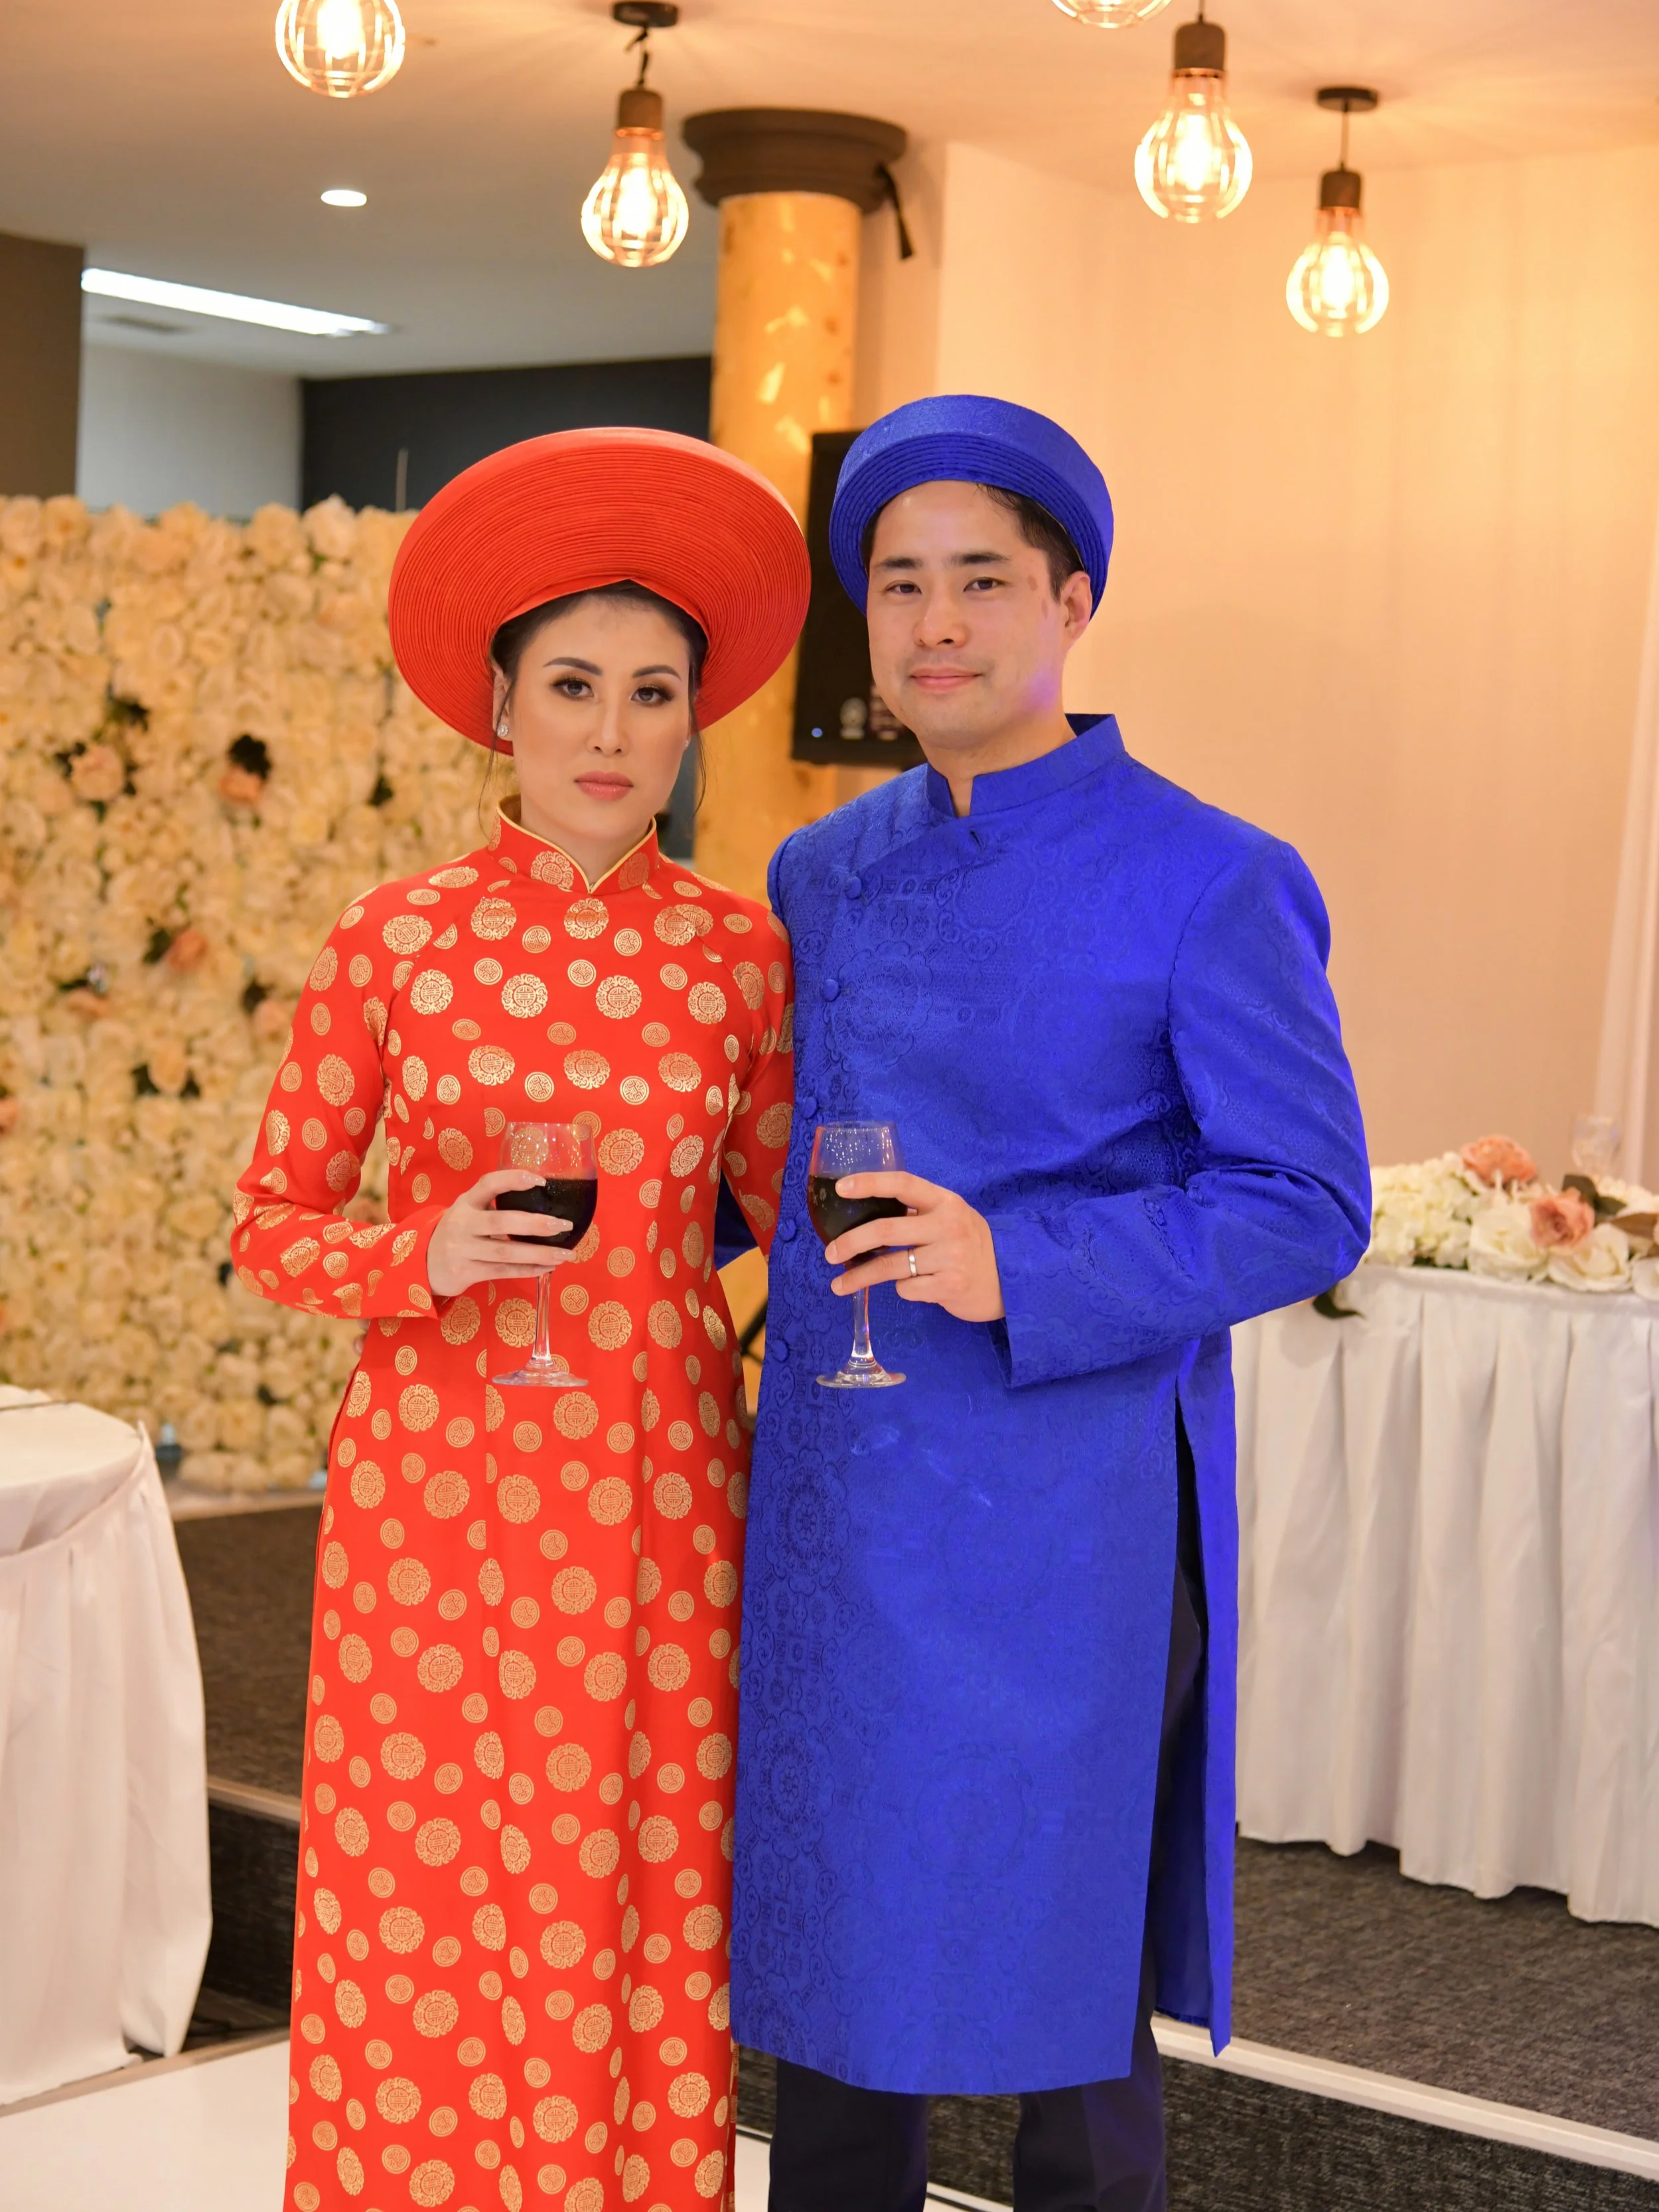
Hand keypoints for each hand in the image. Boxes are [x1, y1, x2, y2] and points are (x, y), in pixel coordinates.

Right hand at [427, 1168, 572, 1298]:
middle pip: (502, 1222)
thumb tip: (544, 1205)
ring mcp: (462, 1249)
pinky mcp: (465, 1272)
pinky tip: (547, 1267)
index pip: (488, 1184)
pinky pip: (502, 1272)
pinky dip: (527, 1270)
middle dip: (536, 1224)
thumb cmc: (459, 1232)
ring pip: (505, 1252)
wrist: (424, 1263)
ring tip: (565, 1254)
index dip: (514, 1179)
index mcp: (465, 1202)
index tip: (541, 1181)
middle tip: (564, 1226)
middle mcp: (462, 1223)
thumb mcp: (469, 1211)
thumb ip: (494, 1205)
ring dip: (539, 1253)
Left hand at [823, 1171, 1004, 1323]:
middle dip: (851, 1242)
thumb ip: (918, 1213)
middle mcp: (948, 1226)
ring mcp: (949, 1257)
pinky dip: (901, 1290)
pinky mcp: (949, 1286)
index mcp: (945, 1202)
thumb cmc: (971, 1244)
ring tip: (837, 1285)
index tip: (841, 1187)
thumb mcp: (951, 1218)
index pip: (903, 1184)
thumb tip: (867, 1211)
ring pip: (890, 1266)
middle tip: (829, 1254)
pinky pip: (907, 1288)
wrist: (1010, 1279)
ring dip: (859, 1277)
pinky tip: (911, 1287)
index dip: (870, 1182)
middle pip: (886, 1229)